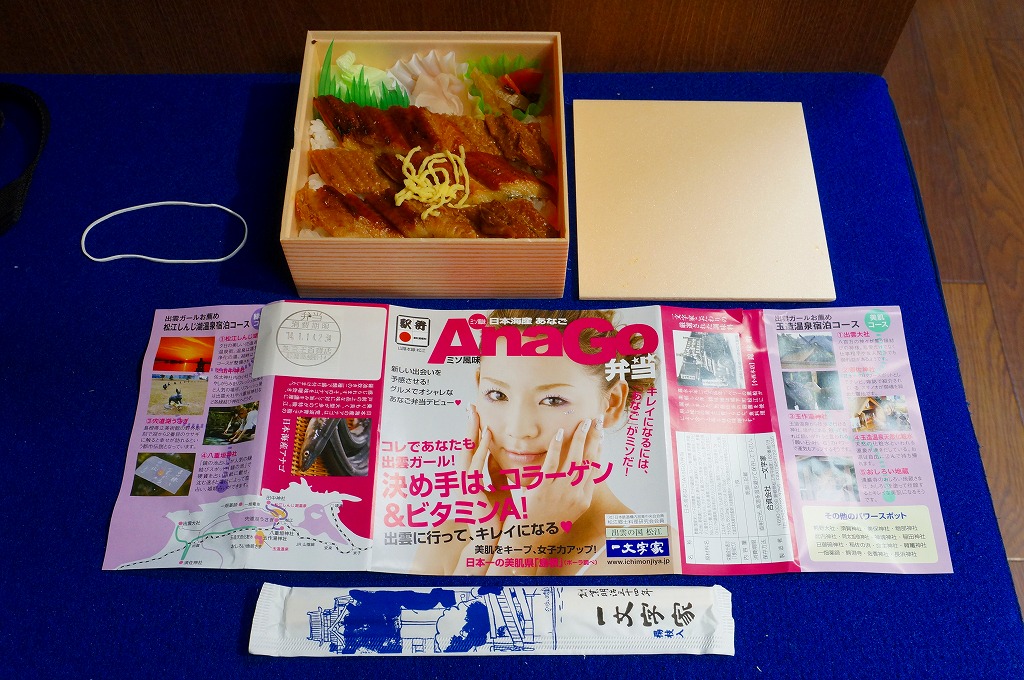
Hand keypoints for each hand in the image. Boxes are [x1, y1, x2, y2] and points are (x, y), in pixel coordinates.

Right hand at [450, 405, 501, 574]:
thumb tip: (509, 456)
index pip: (472, 451)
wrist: (492, 540)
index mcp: (471, 480)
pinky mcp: (469, 492)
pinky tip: (486, 436)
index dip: (475, 433)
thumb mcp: (501, 489)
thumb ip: (501, 473)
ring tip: (476, 415)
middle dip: (469, 427)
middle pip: (466, 448)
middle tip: (471, 407)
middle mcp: (464, 480)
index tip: (478, 415)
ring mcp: (463, 486)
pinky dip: (480, 450)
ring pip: (467, 453)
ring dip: (472, 433)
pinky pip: (474, 466)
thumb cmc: (498, 517)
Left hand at [515, 415, 605, 528]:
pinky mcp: (544, 488)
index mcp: (584, 500)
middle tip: (598, 420)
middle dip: (595, 437)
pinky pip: (552, 463)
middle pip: (590, 460)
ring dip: (580, 437)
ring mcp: (561, 490)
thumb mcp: (567, 511)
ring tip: (583, 422)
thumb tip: (578, 476)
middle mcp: (576, 494)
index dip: (599, 450)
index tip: (601, 435)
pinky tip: (560, 433)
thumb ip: (574, 494)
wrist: (528, 540)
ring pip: (575, 458)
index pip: (596, 469)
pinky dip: (557, 446)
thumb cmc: (545, 524)